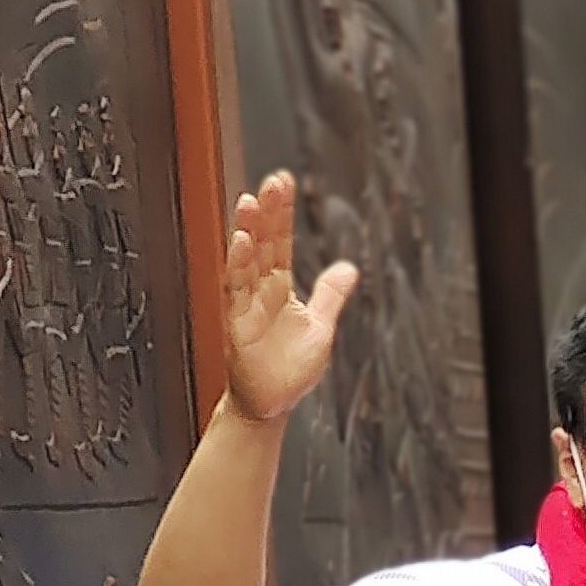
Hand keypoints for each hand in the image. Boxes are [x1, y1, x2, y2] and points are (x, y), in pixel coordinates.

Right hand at [220, 169, 356, 423]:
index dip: (282, 212)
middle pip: (262, 243)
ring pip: (246, 261)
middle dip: (267, 212)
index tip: (284, 181)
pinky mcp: (237, 325)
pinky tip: (241, 243)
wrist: (272, 404)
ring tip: (251, 202)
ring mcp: (246, 305)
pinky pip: (235, 292)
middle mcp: (260, 290)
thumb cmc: (290, 368)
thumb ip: (330, 295)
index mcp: (279, 287)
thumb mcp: (321, 326)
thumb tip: (349, 267)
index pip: (280, 241)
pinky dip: (238, 267)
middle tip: (273, 181)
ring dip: (248, 232)